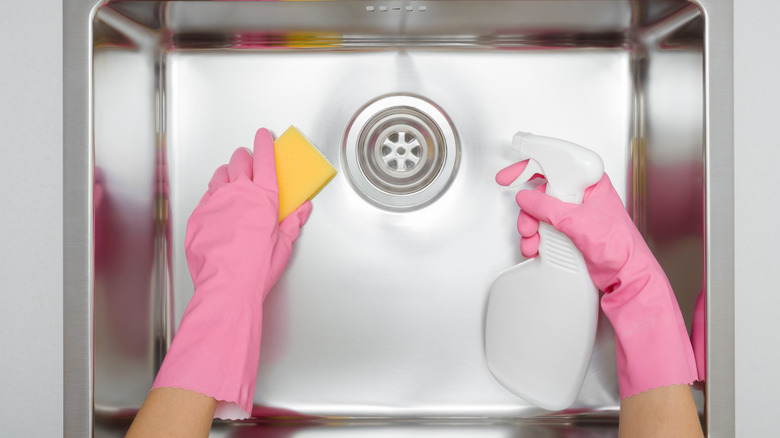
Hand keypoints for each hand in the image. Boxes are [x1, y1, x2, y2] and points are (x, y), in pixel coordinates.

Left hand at [152, 128, 311, 419]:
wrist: (227, 287)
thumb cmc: (257, 269)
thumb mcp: (284, 245)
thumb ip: (292, 222)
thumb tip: (303, 208)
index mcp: (263, 198)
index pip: (265, 161)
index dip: (264, 144)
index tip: (263, 135)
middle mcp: (237, 194)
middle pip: (239, 162)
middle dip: (244, 156)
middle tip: (248, 157)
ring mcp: (214, 203)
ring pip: (219, 176)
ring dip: (227, 173)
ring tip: (231, 178)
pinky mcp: (198, 216)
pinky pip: (205, 198)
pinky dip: (213, 196)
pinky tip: (217, 204)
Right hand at [497, 160, 696, 398]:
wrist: (627, 277)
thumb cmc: (619, 247)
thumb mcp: (578, 222)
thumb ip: (548, 208)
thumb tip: (526, 198)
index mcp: (590, 183)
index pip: (556, 164)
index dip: (529, 166)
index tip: (510, 175)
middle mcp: (582, 196)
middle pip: (543, 192)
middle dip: (530, 210)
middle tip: (527, 223)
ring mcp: (575, 215)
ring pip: (540, 212)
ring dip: (531, 228)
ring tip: (532, 241)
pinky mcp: (570, 232)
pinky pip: (544, 229)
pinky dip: (536, 238)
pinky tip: (536, 248)